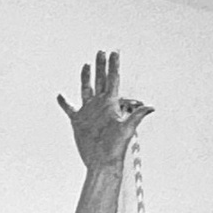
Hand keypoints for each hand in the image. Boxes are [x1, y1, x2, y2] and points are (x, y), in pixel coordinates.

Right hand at [58, 50, 150, 173]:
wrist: (101, 162)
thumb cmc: (115, 149)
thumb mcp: (126, 130)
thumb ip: (136, 117)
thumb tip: (152, 107)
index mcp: (111, 104)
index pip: (113, 80)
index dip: (114, 66)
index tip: (115, 52)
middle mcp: (100, 105)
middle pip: (101, 80)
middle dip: (102, 66)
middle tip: (101, 51)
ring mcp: (89, 112)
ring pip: (86, 89)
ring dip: (86, 77)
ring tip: (87, 64)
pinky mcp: (78, 121)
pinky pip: (69, 109)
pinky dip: (64, 102)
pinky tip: (60, 95)